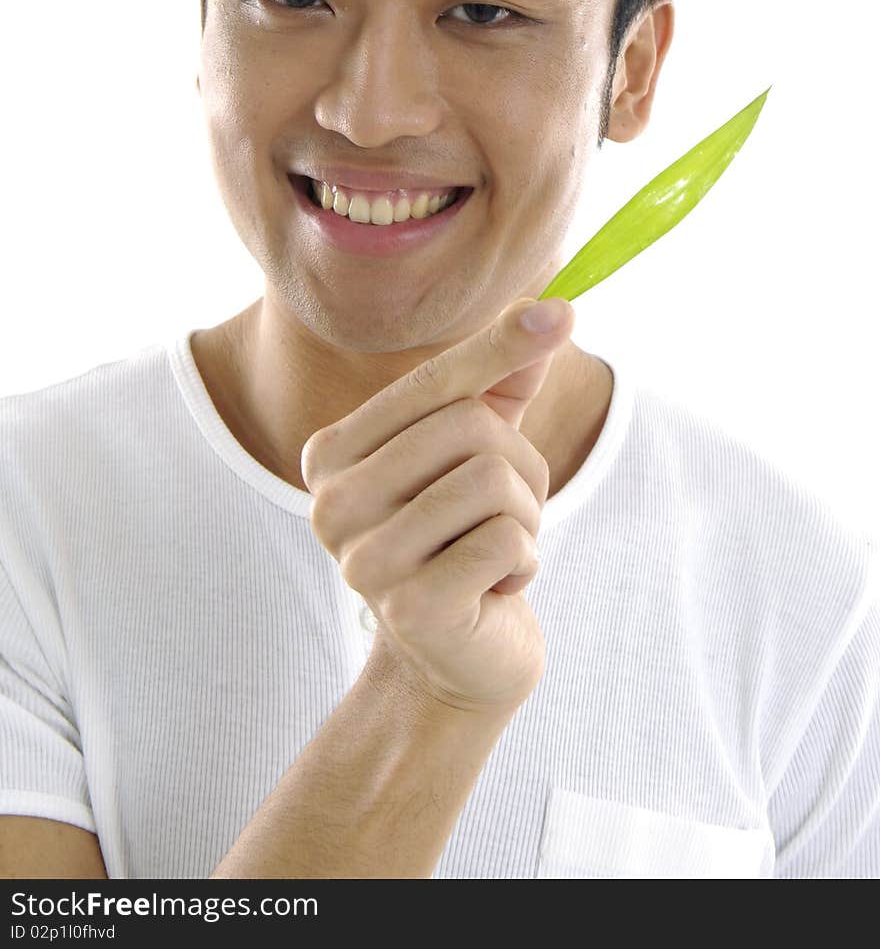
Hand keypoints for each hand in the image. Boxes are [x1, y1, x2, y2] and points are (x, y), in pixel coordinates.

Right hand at [302, 296, 573, 714]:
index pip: (436, 381)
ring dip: (524, 519)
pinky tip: (493, 588)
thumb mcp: (478, 449)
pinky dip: (523, 562)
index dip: (503, 345)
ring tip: (495, 553)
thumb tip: (550, 310)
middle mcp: (331, 501)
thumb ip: (500, 380)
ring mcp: (363, 558)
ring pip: (494, 481)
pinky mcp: (410, 607)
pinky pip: (506, 541)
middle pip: (472, 426)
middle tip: (503, 515)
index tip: (563, 312)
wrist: (456, 656)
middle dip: (520, 469)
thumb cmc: (462, 536)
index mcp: (331, 452)